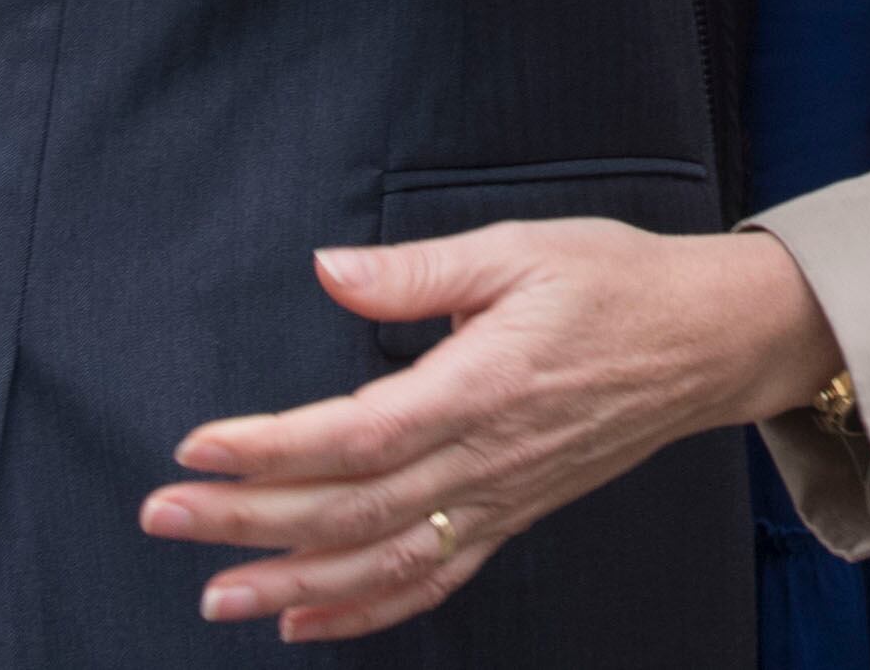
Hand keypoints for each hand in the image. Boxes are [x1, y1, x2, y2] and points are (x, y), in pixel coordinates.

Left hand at [144, 223, 837, 644]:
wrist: (706, 342)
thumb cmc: (615, 283)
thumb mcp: (521, 248)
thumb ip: (418, 268)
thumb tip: (329, 269)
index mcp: (483, 385)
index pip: (360, 435)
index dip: (274, 450)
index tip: (198, 448)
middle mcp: (488, 459)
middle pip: (354, 510)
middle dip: (251, 521)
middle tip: (163, 518)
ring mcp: (501, 499)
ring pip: (386, 562)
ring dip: (294, 585)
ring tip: (214, 595)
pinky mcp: (513, 516)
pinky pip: (434, 579)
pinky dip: (365, 611)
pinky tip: (305, 621)